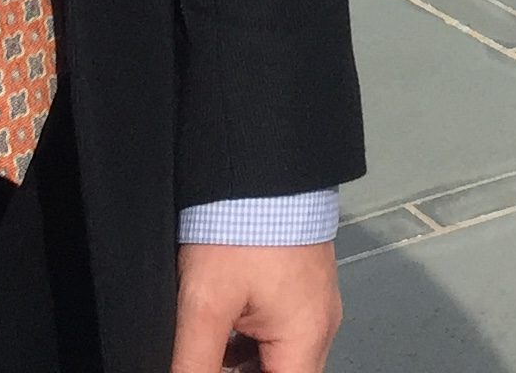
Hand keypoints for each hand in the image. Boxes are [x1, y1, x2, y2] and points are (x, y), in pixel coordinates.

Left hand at [169, 239, 341, 372]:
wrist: (258, 163)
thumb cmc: (240, 226)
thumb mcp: (205, 305)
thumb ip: (194, 363)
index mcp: (307, 338)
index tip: (214, 371)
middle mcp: (320, 324)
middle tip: (209, 358)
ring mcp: (314, 301)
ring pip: (281, 357)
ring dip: (245, 363)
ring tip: (210, 346)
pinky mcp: (302, 282)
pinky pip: (281, 329)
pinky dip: (252, 339)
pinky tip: (222, 328)